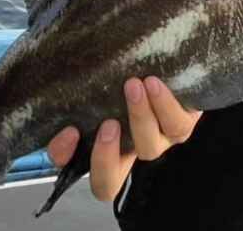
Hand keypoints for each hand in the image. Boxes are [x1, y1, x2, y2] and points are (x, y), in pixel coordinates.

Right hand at [46, 76, 202, 201]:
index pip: (68, 164)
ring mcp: (157, 141)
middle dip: (104, 158)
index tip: (69, 130)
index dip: (65, 157)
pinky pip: (176, 126)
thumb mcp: (100, 77)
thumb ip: (80, 87)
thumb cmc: (130, 68)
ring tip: (133, 85)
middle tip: (107, 124)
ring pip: (148, 149)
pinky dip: (164, 106)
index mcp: (102, 145)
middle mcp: (128, 151)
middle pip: (108, 182)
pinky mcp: (182, 125)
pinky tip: (154, 84)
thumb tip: (60, 84)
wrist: (174, 62)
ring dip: (138, 118)